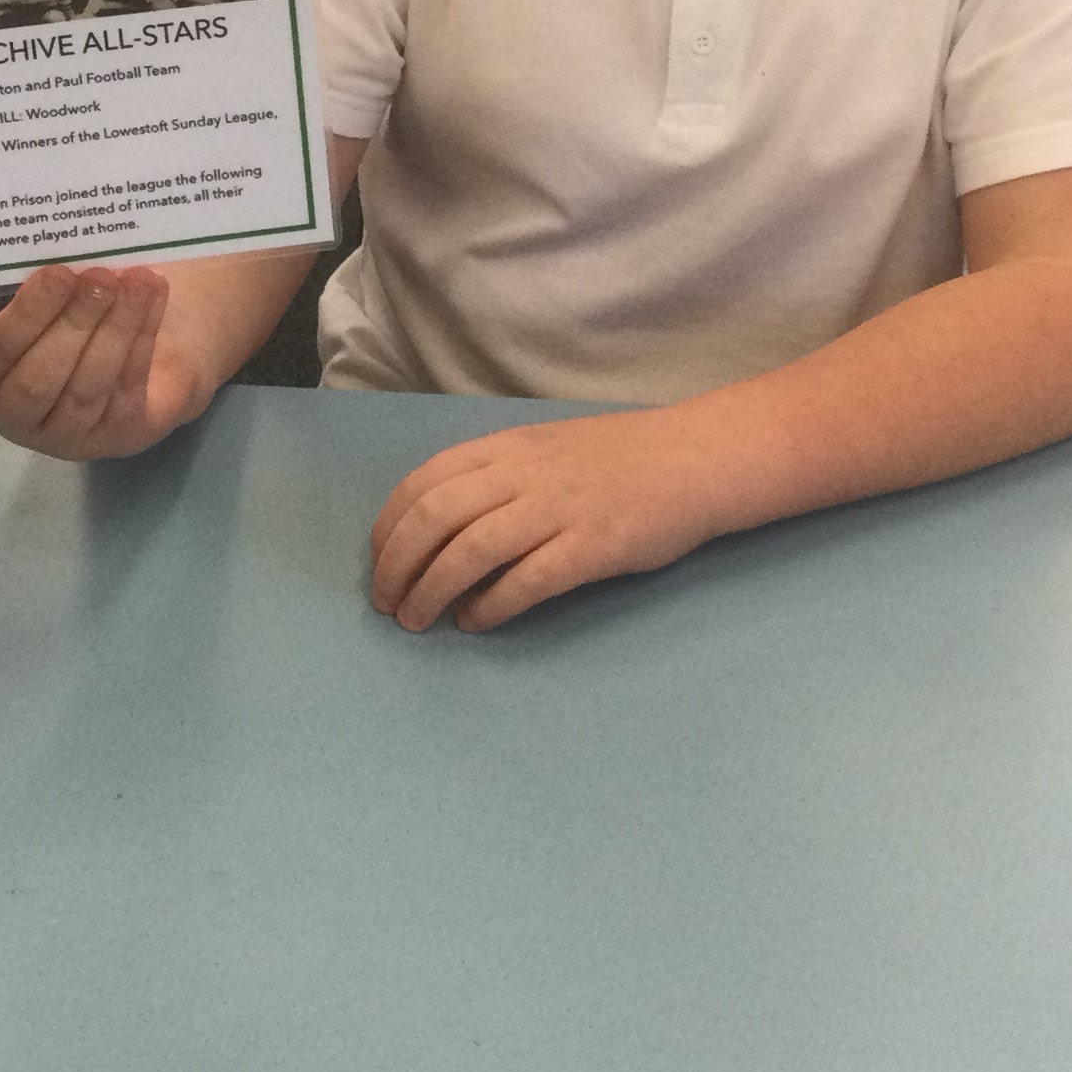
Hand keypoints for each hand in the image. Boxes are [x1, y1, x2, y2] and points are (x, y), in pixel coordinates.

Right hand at [0, 263, 206, 458]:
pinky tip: (155, 297)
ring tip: (138, 280)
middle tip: (101, 277)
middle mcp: (21, 417)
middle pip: (40, 379)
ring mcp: (70, 436)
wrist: (132, 365)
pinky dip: (143, 337)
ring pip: (90, 384)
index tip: (58, 272)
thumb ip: (46, 286)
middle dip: (74, 323)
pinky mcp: (119, 437)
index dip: (27, 313)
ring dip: (117, 326)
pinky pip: (129, 386)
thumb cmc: (73, 322)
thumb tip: (66, 242)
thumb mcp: (50, 306)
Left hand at [369, 410, 726, 633]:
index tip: (377, 562)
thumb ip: (496, 478)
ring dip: (432, 591)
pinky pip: (525, 581)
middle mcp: (523, 474)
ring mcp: (558, 510)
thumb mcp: (545, 450)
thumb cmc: (618, 458)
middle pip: (435, 519)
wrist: (694, 460)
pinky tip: (475, 623)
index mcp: (506, 448)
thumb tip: (440, 526)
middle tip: (387, 604)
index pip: (423, 483)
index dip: (389, 528)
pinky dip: (490, 606)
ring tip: (418, 621)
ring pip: (470, 551)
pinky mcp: (591, 547)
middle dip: (397, 566)